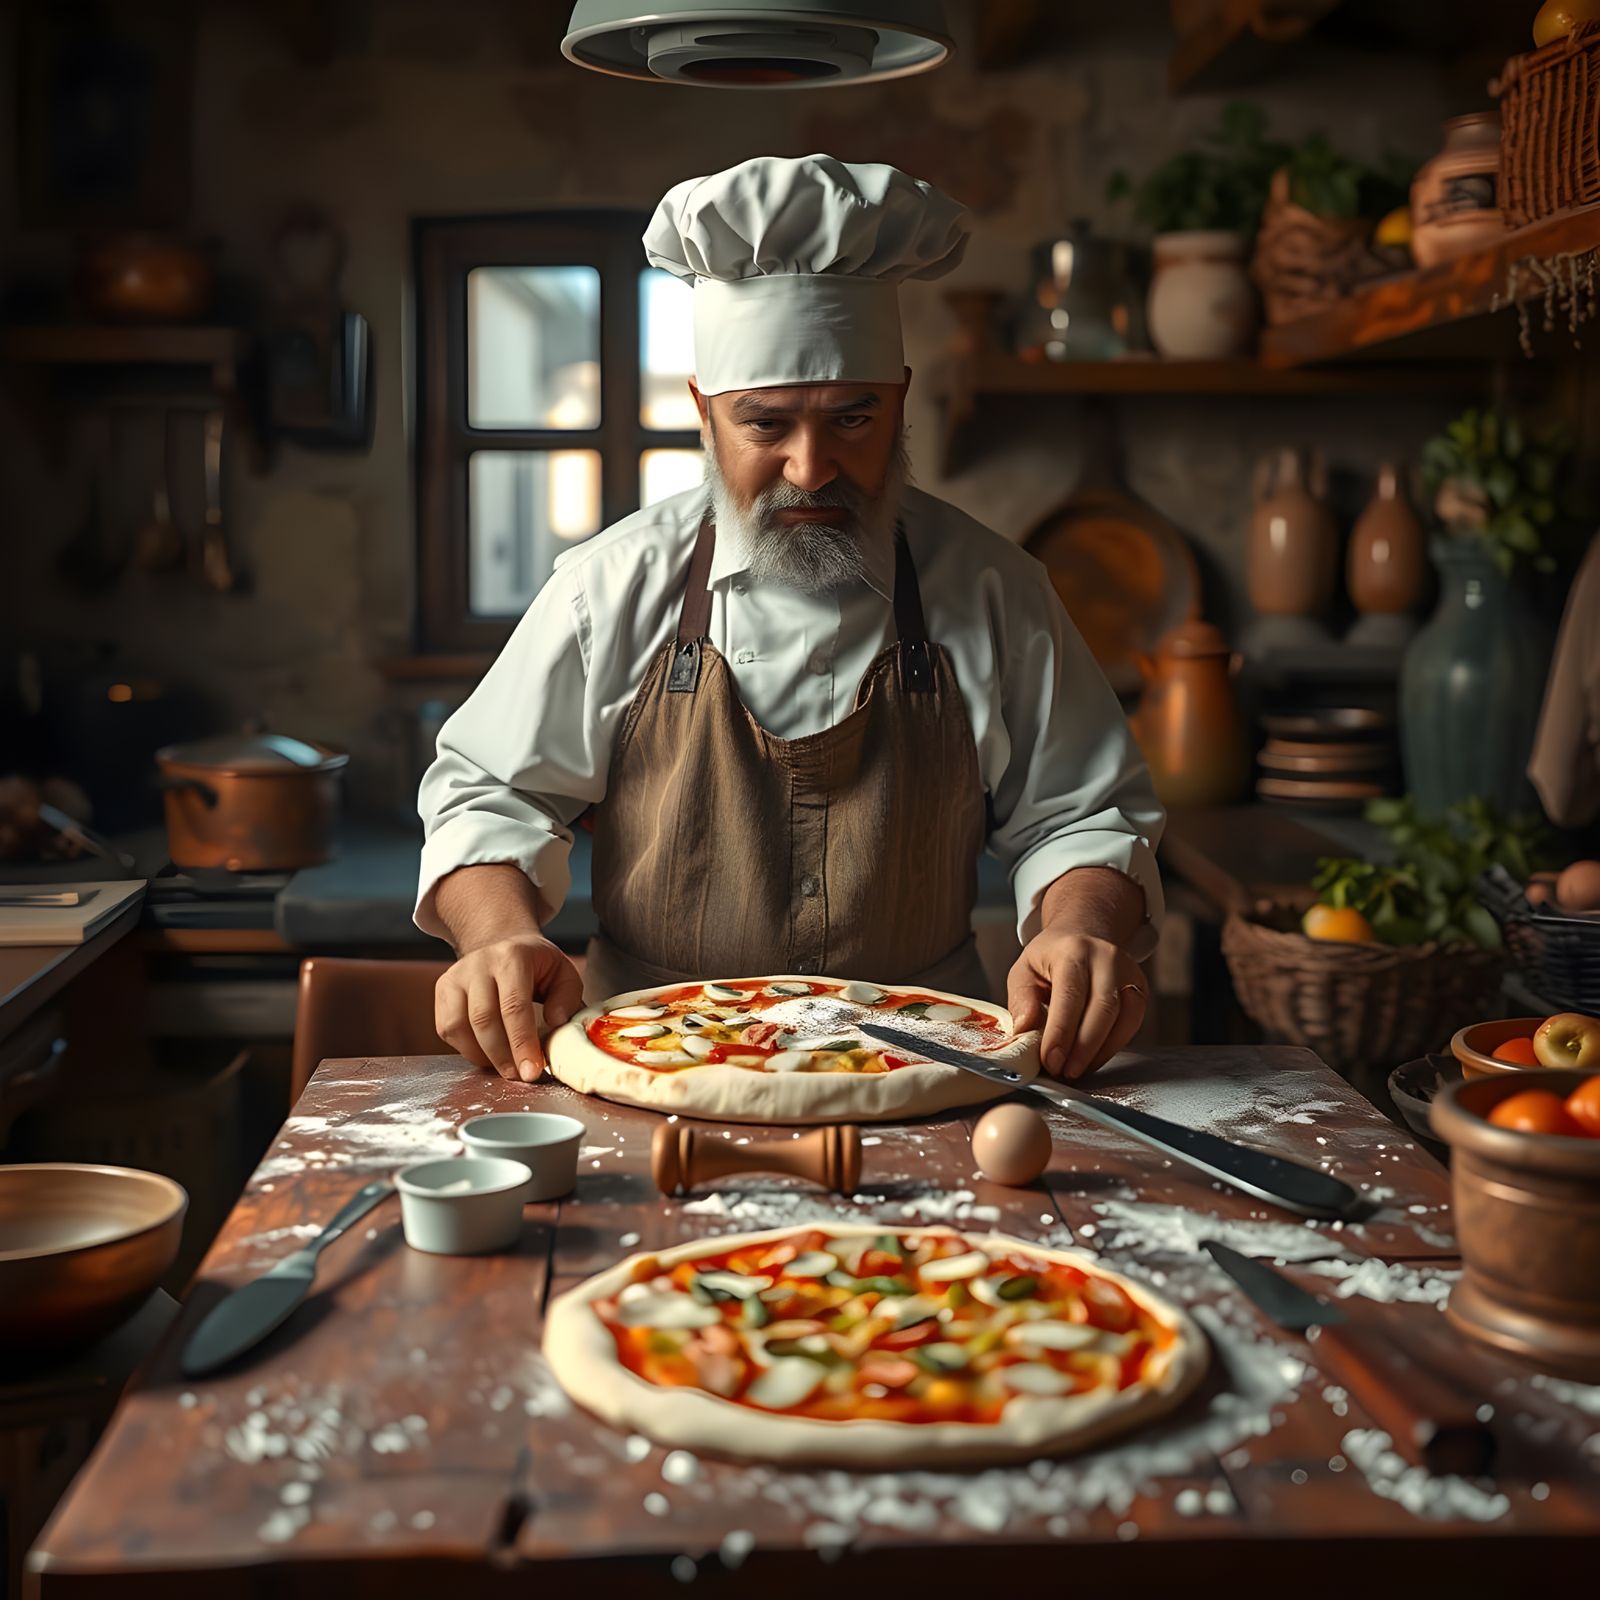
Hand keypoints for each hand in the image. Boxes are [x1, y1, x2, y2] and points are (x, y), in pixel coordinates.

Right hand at [434, 933, 584, 1083]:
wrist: (503, 943)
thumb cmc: (536, 965)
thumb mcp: (562, 973)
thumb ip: (567, 998)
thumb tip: (557, 1022)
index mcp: (512, 957)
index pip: (514, 1005)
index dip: (522, 1043)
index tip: (532, 1070)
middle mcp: (479, 963)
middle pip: (484, 1019)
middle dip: (503, 1056)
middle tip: (520, 1076)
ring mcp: (456, 975)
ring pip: (459, 1026)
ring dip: (483, 1056)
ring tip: (506, 1067)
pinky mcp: (443, 989)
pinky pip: (447, 1029)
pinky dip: (466, 1049)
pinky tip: (487, 1055)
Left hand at [1005, 930, 1146, 1080]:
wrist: (1083, 936)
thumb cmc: (1050, 958)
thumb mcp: (1024, 970)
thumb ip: (1022, 1001)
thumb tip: (1024, 1032)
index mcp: (1072, 951)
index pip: (1070, 995)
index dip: (1061, 1032)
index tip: (1050, 1060)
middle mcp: (1106, 958)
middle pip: (1102, 1009)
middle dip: (1082, 1049)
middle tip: (1063, 1072)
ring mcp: (1128, 972)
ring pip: (1122, 1019)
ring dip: (1098, 1052)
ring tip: (1075, 1070)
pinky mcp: (1140, 988)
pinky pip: (1131, 1024)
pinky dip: (1112, 1047)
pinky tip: (1092, 1059)